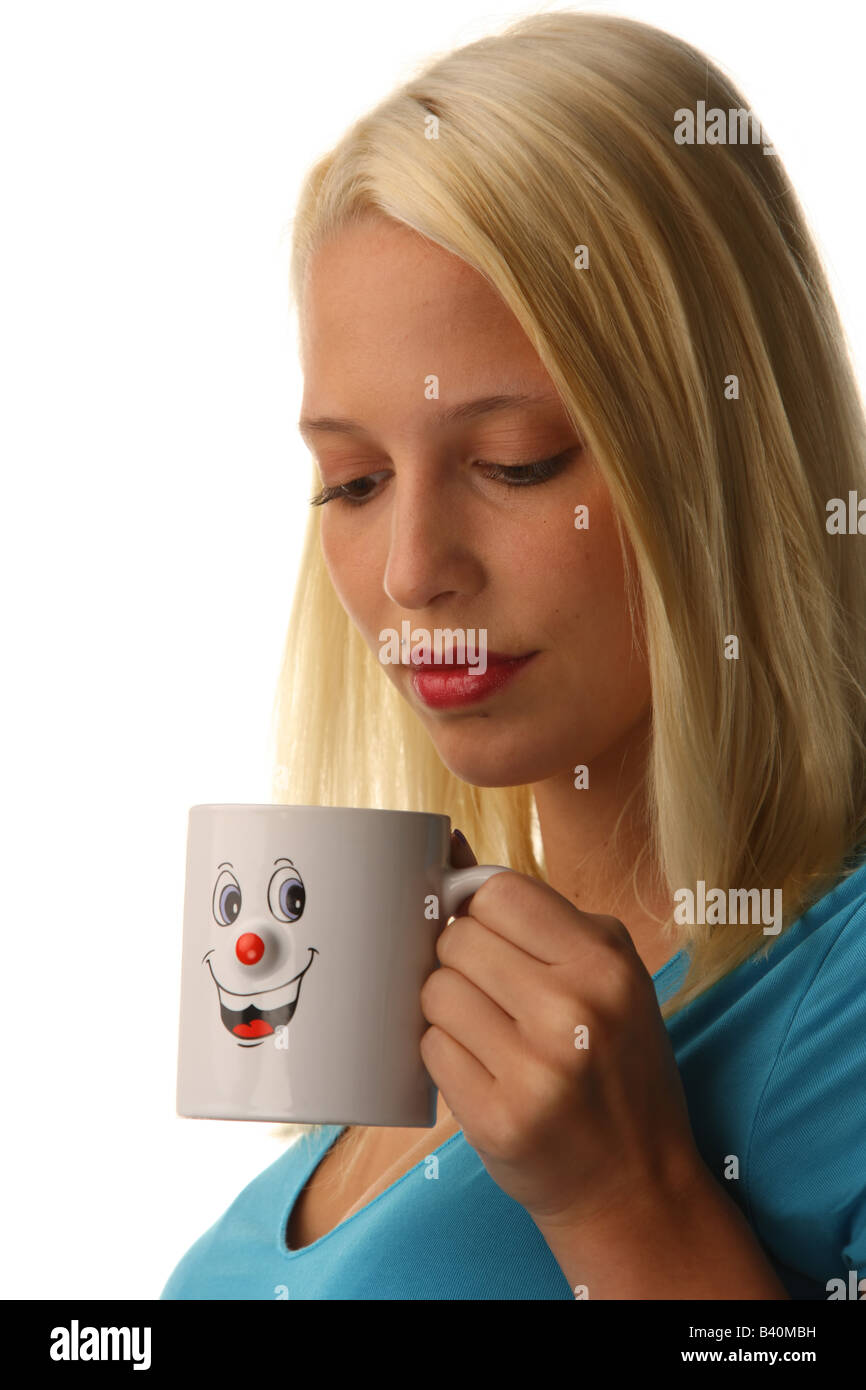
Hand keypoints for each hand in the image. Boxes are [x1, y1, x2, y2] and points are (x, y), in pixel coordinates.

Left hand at [419, 829, 703, 1232]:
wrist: (636, 1186)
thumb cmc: (618, 1066)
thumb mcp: (610, 976)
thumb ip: (538, 914)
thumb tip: (449, 847)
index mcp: (606, 962)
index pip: (497, 892)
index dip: (475, 907)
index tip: (481, 929)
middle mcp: (573, 1010)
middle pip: (456, 940)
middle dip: (459, 960)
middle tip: (492, 992)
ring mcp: (534, 1069)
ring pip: (435, 991)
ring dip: (447, 1008)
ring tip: (489, 1032)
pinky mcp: (497, 1118)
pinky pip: (430, 1048)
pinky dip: (444, 1053)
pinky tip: (482, 1068)